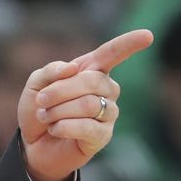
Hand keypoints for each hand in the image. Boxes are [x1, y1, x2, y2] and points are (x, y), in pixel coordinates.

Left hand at [18, 30, 152, 180]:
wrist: (33, 144)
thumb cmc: (39, 110)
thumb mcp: (36, 85)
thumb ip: (51, 71)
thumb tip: (74, 68)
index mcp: (92, 70)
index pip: (113, 53)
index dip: (129, 44)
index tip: (147, 35)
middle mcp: (106, 89)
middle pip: (92, 81)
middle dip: (60, 91)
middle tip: (41, 101)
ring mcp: (108, 113)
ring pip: (89, 105)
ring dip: (59, 110)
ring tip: (45, 116)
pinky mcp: (103, 136)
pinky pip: (87, 127)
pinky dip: (63, 127)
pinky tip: (54, 129)